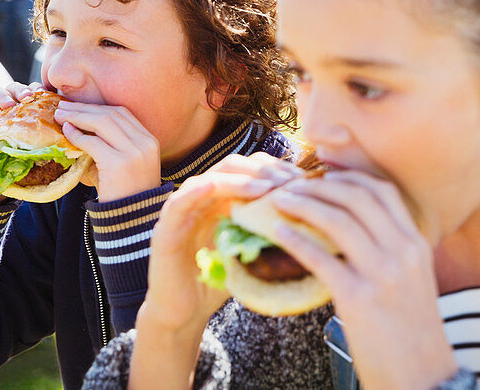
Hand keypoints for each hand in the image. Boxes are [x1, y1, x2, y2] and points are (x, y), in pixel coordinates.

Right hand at [0, 69, 39, 200]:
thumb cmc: (0, 169)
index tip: (46, 95)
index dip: (37, 92)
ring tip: (8, 103)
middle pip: (12, 91)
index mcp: (17, 118)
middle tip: (28, 98)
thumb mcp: (20, 158)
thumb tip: (60, 151)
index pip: (28, 97)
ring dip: (3, 94)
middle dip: (21, 91)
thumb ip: (34, 150)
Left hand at [52, 103, 164, 200]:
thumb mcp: (126, 165)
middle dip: (84, 108)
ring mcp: (134, 153)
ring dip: (78, 116)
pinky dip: (77, 135)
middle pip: (111, 114)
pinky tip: (66, 133)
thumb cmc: (126, 195)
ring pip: (102, 122)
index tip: (78, 105)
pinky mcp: (119, 164)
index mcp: (150, 140)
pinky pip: (93, 143)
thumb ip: (113, 145)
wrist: (134, 223)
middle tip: (62, 105)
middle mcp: (145, 143)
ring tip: (60, 115)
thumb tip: (81, 127)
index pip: (122, 113)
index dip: (98, 106)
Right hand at [139, 153, 298, 332]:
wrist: (184, 313)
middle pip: (233, 166)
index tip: (302, 180)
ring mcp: (183, 210)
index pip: (251, 169)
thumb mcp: (252, 252)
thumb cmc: (219, 282)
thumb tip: (314, 223)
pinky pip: (179, 202)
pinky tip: (214, 187)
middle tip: (289, 182)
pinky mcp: (166, 228)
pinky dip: (196, 191)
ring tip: (266, 188)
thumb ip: (271, 233)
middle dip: (264, 170)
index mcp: (224, 198)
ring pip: (211, 178)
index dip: (276, 169)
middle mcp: (203, 197)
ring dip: (240, 179)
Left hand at [269, 171, 457, 389]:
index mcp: (416, 244)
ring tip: (281, 202)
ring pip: (337, 220)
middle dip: (320, 186)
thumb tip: (356, 228)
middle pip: (356, 198)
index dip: (349, 177)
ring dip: (303, 204)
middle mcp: (402, 252)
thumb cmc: (412, 333)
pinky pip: (320, 257)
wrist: (422, 379)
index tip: (325, 176)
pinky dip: (295, 239)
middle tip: (294, 185)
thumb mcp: (415, 280)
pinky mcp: (358, 299)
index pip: (383, 191)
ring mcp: (382, 274)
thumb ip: (393, 250)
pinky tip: (278, 232)